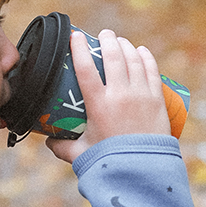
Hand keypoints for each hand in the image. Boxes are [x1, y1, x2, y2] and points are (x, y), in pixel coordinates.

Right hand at [46, 29, 170, 163]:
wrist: (142, 171)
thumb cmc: (108, 163)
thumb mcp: (80, 154)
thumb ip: (62, 147)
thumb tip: (48, 142)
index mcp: (98, 105)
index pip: (85, 69)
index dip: (78, 49)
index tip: (75, 36)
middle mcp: (120, 94)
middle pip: (113, 57)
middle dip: (107, 40)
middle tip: (103, 34)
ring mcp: (140, 95)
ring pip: (133, 60)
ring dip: (126, 46)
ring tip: (120, 41)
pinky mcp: (156, 99)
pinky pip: (152, 70)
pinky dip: (145, 57)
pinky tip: (141, 51)